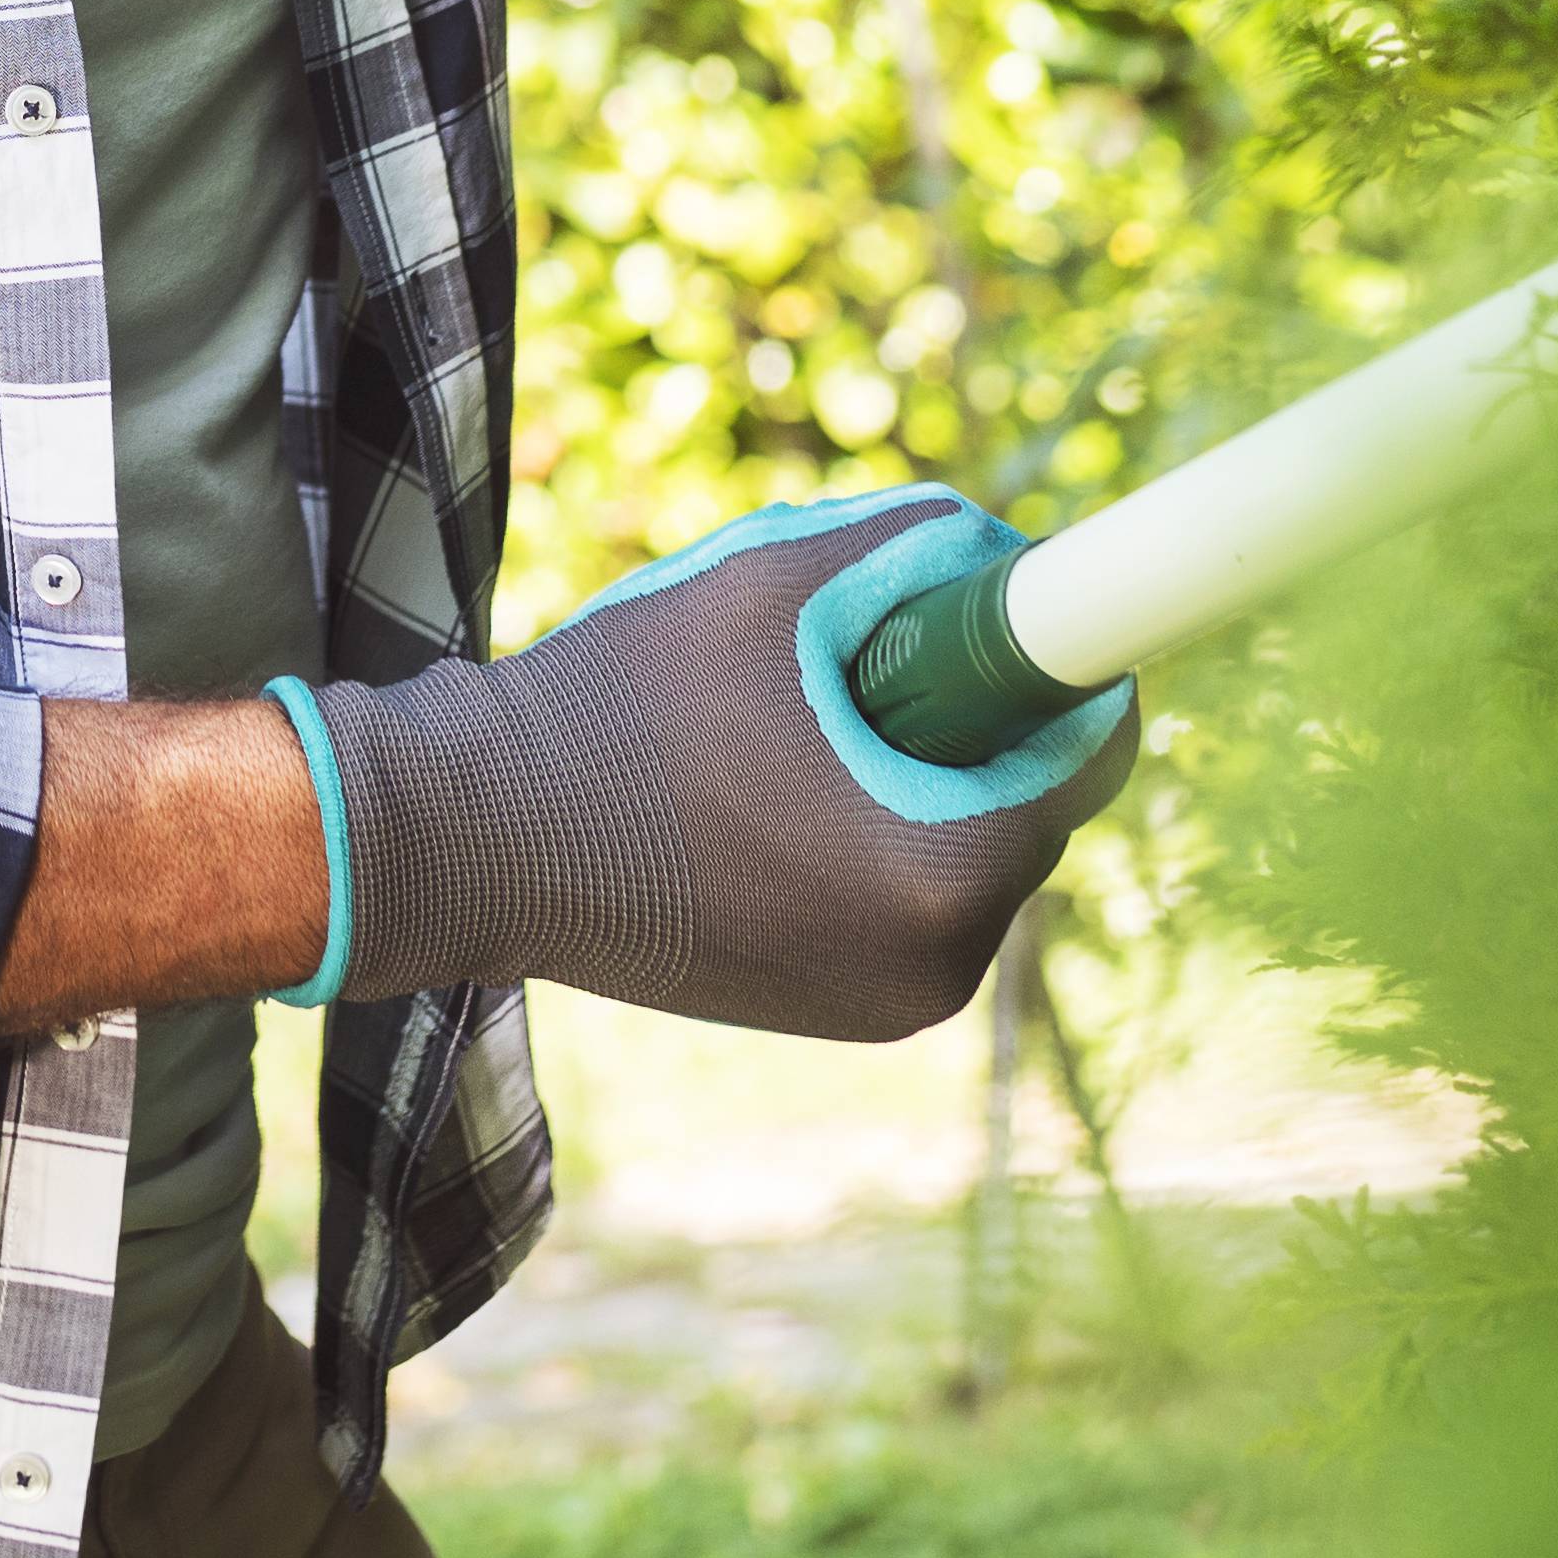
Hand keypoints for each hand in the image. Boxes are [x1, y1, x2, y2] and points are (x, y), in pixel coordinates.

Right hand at [302, 493, 1134, 1038]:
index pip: (1088, 754)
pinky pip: (910, 900)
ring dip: (923, 776)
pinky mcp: (842, 1015)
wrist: (470, 842)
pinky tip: (778, 780)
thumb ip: (906, 547)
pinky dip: (877, 833)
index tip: (1012, 605)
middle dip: (975, 720)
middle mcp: (939, 969)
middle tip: (878, 650)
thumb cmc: (616, 711)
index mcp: (943, 874)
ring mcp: (890, 1008)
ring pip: (968, 853)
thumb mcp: (768, 583)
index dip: (1063, 665)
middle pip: (1028, 806)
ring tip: (802, 716)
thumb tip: (995, 542)